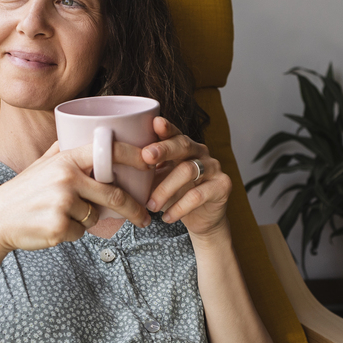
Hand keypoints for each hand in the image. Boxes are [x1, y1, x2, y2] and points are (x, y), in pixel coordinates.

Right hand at [0, 140, 151, 252]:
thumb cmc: (23, 192)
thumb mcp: (41, 164)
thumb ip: (65, 150)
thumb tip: (90, 134)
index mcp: (65, 159)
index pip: (109, 153)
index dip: (135, 157)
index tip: (153, 164)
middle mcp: (66, 177)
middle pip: (114, 194)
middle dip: (134, 209)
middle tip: (145, 219)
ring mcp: (62, 203)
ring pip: (95, 216)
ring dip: (86, 221)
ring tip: (61, 215)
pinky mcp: (58, 226)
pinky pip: (80, 233)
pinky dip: (71, 234)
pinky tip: (51, 226)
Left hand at [142, 117, 231, 237]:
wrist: (201, 219)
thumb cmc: (176, 195)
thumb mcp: (159, 181)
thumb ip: (148, 170)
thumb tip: (121, 165)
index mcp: (184, 146)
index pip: (174, 133)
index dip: (166, 128)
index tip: (154, 123)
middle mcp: (200, 152)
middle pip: (183, 145)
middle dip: (164, 149)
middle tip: (146, 156)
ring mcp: (214, 167)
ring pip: (188, 170)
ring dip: (165, 189)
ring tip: (150, 205)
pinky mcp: (222, 186)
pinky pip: (198, 195)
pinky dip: (179, 208)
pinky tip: (167, 217)